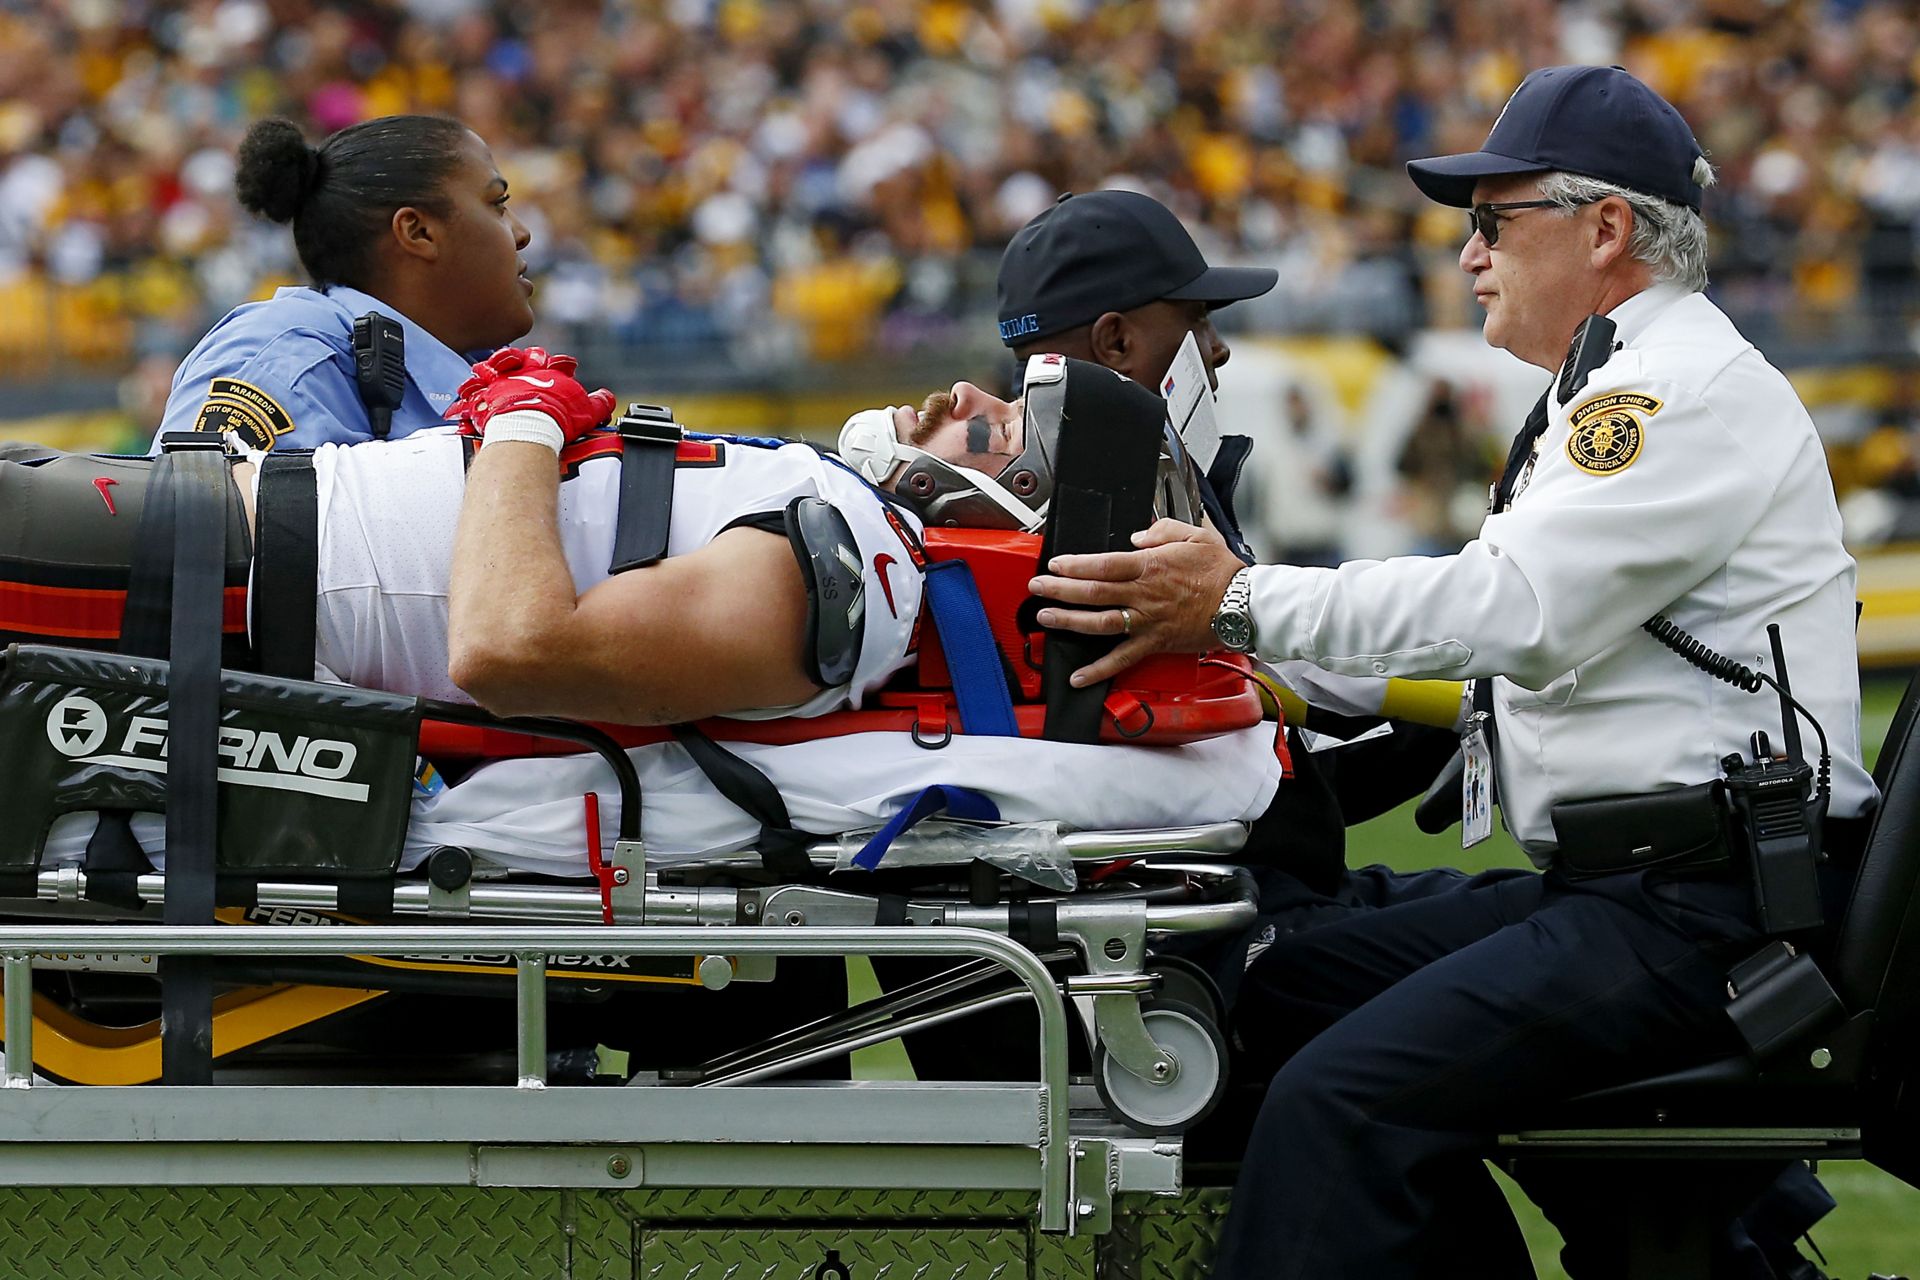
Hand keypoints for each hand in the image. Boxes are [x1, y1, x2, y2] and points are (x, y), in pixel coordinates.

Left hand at [445, 346, 614, 443]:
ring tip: (490, 368)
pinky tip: (468, 391)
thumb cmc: (559, 418)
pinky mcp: (484, 394)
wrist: (529, 426)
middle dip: (528, 358)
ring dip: (495, 366)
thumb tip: (607, 397)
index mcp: (551, 373)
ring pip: (496, 367)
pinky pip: (474, 390)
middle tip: (528, 360)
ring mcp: (503, 382)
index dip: (562, 366)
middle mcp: (525, 373)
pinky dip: (471, 391)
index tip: (563, 368)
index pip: (558, 364)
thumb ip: (600, 403)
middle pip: (526, 359)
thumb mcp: (587, 411)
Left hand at [1027, 518, 1246, 686]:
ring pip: (1100, 623)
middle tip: (1037, 587)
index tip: (1056, 564)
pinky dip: (1098, 670)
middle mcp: (1143, 595)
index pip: (1103, 565)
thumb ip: (1161, 531)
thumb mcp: (1194, 535)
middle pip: (1093, 592)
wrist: (1243, 605)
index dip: (1076, 565)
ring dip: (1069, 621)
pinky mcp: (1154, 643)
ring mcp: (1146, 621)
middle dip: (1060, 589)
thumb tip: (1137, 536)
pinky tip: (1077, 676)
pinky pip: (1121, 659)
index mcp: (1150, 566)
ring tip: (1046, 617)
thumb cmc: (1222, 572)